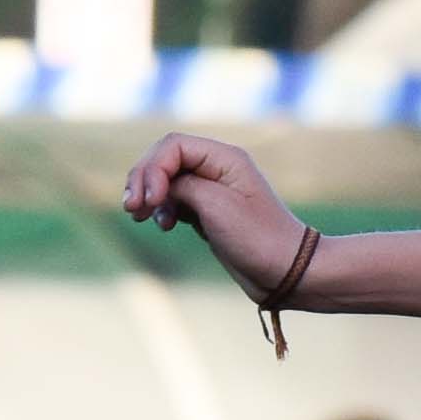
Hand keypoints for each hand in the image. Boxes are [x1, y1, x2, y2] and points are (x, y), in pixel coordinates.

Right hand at [121, 133, 309, 305]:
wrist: (288, 273)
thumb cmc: (258, 239)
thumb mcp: (215, 206)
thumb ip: (181, 186)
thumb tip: (159, 185)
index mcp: (225, 157)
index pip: (173, 146)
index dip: (152, 168)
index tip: (150, 200)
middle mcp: (218, 168)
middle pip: (165, 160)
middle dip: (144, 180)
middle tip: (132, 209)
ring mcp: (213, 190)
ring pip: (167, 181)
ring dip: (149, 195)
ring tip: (140, 216)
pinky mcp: (209, 213)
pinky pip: (175, 200)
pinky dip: (162, 209)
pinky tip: (162, 225)